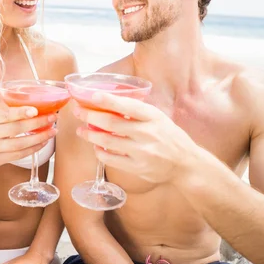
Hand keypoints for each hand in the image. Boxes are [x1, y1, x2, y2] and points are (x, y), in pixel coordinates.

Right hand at [0, 107, 57, 174]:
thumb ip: (9, 115)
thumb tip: (37, 108)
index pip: (5, 115)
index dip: (21, 112)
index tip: (36, 110)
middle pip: (14, 129)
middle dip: (36, 123)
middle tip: (52, 118)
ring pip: (18, 144)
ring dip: (38, 138)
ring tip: (52, 132)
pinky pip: (18, 155)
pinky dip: (33, 149)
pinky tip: (43, 143)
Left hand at [74, 92, 198, 184]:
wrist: (185, 164)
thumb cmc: (169, 137)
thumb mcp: (159, 118)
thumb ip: (137, 112)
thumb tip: (108, 102)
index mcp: (153, 117)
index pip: (128, 106)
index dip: (108, 100)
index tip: (91, 95)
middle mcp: (148, 133)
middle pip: (112, 123)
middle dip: (90, 116)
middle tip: (77, 112)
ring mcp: (143, 152)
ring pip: (108, 141)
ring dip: (90, 135)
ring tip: (81, 130)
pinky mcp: (138, 168)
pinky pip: (112, 159)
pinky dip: (100, 152)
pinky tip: (95, 146)